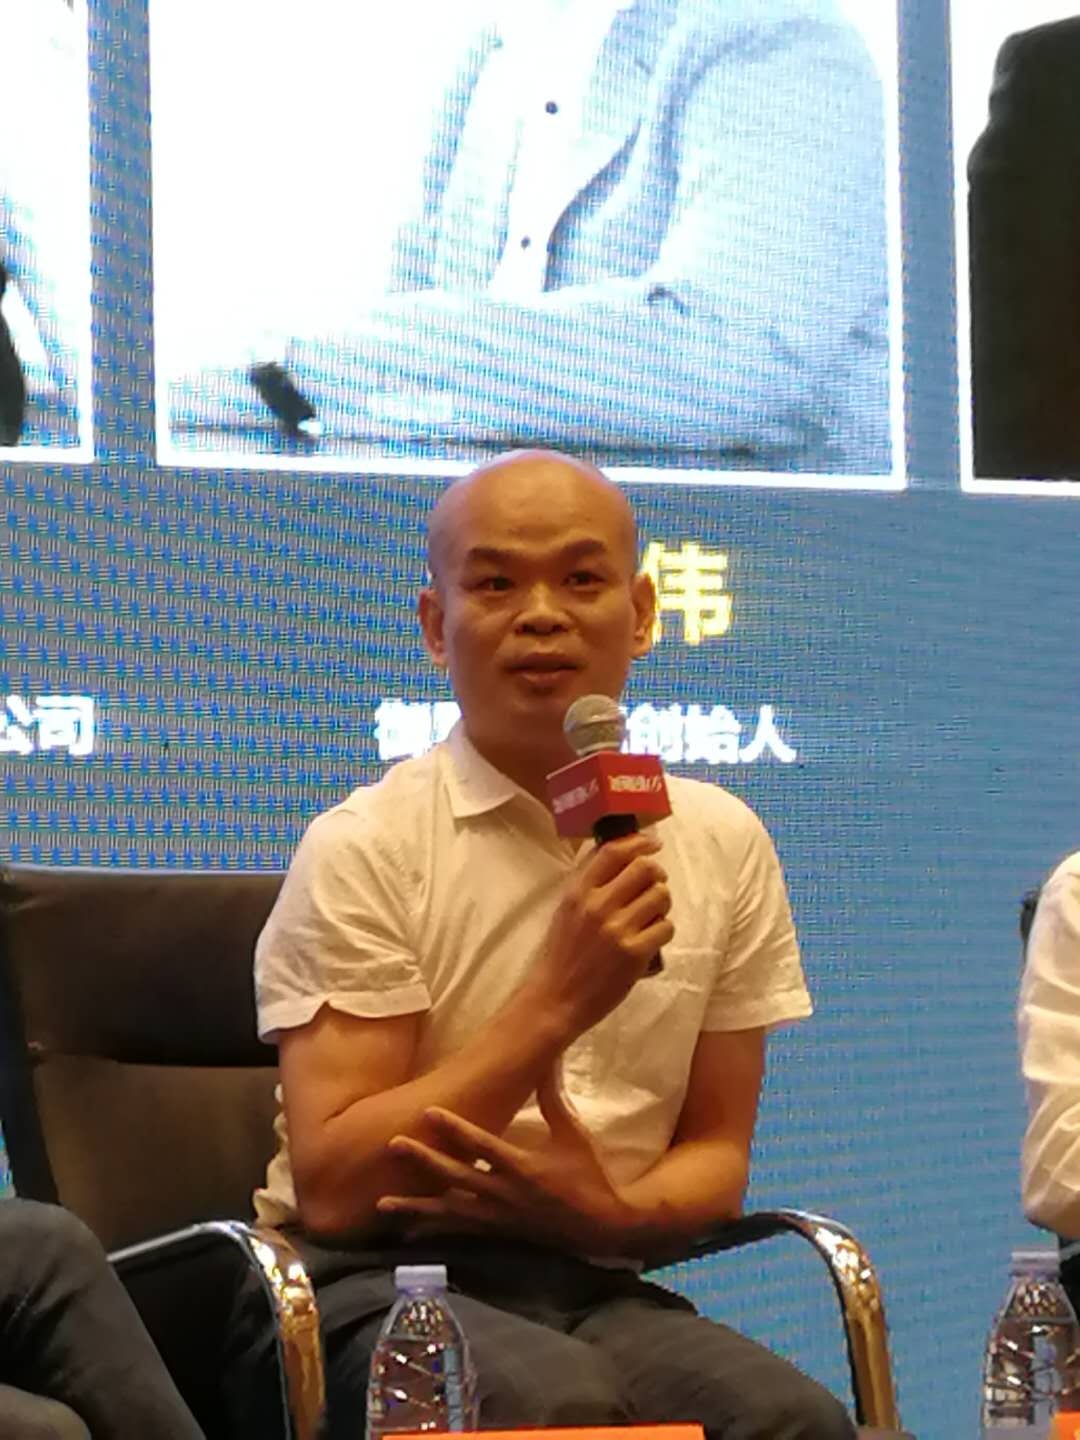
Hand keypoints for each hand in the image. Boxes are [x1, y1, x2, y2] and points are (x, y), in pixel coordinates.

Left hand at [376, 1067, 636, 1254]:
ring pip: (450, 1212)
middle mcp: (505, 1194)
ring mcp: (498, 1218)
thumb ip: (552, 1099)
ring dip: (416, 1206)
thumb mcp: (572, 1134)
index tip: (428, 1112)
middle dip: (423, 1161)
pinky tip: (407, 1231)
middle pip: (456, 1176)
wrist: (600, 1226)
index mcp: (523, 1166)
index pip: (482, 1144)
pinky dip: (432, 1230)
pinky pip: (459, 1232)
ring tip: (382, 1203)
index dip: (455, 1129)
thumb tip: (546, 1060)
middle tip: (392, 1145)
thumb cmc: (587, 1175)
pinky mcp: (496, 1233)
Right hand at [526, 832, 673, 1040]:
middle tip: (654, 885)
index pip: (613, 852)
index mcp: (578, 892)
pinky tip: (650, 938)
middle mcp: (597, 906)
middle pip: (645, 869)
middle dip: (657, 874)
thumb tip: (620, 854)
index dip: (639, 842)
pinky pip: (665, 927)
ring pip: (660, 896)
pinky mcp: (634, 954)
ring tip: (652, 914)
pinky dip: (663, 930)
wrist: (556, 998)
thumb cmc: (562, 954)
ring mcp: (617, 930)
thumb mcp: (566, 910)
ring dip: (662, 902)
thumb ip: (589, 883)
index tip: (652, 844)